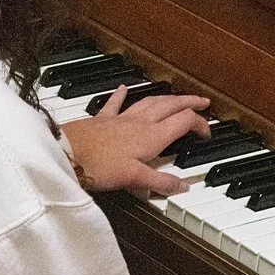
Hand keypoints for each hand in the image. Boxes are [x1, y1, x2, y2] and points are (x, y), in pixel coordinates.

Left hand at [60, 86, 211, 194]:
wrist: (66, 153)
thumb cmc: (99, 165)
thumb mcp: (134, 178)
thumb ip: (161, 181)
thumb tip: (185, 186)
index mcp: (151, 136)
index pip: (184, 122)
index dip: (200, 124)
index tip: (208, 133)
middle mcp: (139, 123)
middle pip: (170, 105)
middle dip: (189, 102)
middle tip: (203, 101)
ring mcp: (120, 119)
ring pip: (149, 102)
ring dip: (166, 97)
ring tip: (175, 96)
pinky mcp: (102, 120)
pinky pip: (116, 103)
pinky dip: (122, 95)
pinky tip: (123, 88)